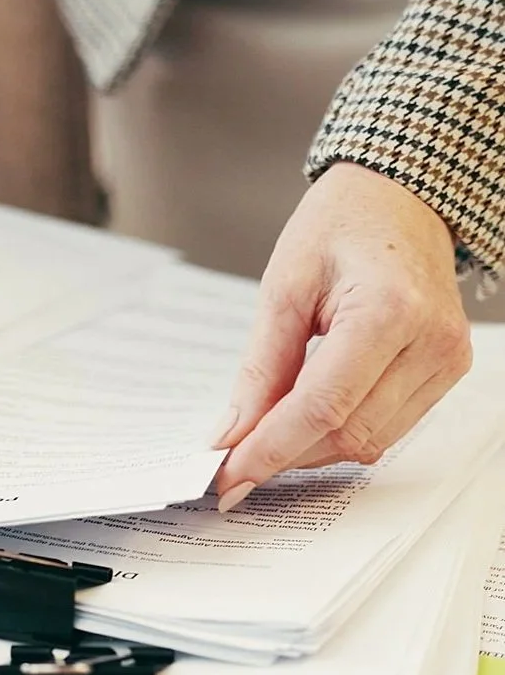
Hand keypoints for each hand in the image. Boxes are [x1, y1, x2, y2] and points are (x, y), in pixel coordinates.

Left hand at [213, 163, 471, 510]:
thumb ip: (261, 368)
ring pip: (372, 440)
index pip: (322, 407)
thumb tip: (232, 433)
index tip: (226, 476)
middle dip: (286, 453)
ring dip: (313, 448)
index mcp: (388, 312)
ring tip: (264, 436)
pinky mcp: (449, 369)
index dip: (270, 449)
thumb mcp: (282, 286)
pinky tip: (305, 418)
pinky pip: (391, 425)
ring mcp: (448, 360)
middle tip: (232, 460)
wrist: (397, 197)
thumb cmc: (338, 225)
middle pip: (349, 433)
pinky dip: (342, 430)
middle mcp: (430, 343)